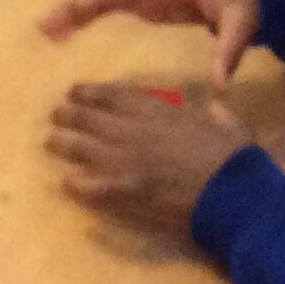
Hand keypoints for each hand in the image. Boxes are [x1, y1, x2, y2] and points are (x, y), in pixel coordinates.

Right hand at [40, 0, 262, 90]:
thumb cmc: (241, 3)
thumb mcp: (242, 24)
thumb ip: (230, 51)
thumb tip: (220, 87)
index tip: (80, 7)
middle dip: (77, 4)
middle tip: (48, 23)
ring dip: (73, 11)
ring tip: (45, 28)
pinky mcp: (139, 4)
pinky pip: (104, 7)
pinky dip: (83, 16)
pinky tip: (62, 31)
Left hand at [46, 83, 254, 234]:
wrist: (232, 192)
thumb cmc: (234, 158)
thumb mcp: (231, 124)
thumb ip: (218, 110)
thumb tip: (220, 99)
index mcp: (157, 110)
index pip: (112, 95)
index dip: (88, 92)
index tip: (73, 92)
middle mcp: (133, 129)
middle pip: (87, 117)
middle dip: (67, 115)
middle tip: (55, 116)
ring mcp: (124, 159)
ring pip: (80, 147)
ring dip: (62, 144)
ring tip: (50, 142)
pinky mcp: (123, 190)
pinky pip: (88, 185)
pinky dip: (75, 185)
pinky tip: (65, 184)